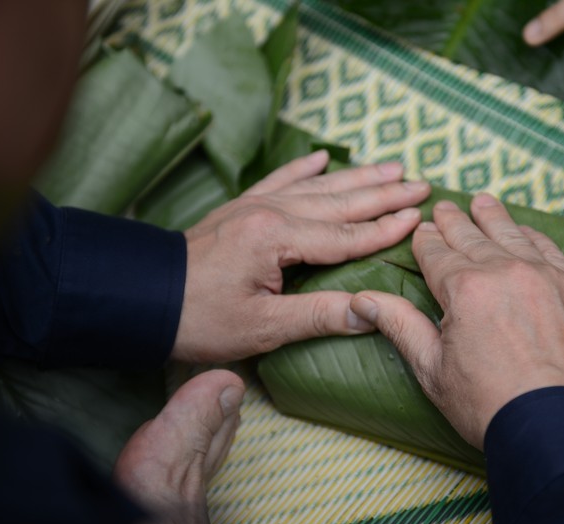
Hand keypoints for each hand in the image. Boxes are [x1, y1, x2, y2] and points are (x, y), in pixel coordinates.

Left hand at [171, 150, 430, 363]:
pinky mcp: (242, 206)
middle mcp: (271, 211)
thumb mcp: (262, 328)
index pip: (346, 235)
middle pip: (340, 201)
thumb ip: (320, 316)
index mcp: (278, 238)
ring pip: (317, 186)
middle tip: (421, 182)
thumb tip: (371, 311)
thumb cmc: (200, 318)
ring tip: (390, 166)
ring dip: (356, 176)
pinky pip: (280, 178)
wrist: (143, 295)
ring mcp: (255, 203)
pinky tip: (322, 156)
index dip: (385, 229)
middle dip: (383, 193)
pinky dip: (303, 167)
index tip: (418, 217)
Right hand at [350, 194, 563, 448]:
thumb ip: (399, 325)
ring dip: (493, 216)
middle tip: (443, 207)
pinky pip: (550, 249)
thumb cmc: (490, 405)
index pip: (437, 253)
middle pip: (472, 236)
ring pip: (512, 234)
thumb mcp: (431, 369)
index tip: (422, 231)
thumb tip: (362, 299)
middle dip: (453, 221)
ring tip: (482, 201)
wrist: (558, 428)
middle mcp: (505, 271)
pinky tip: (526, 231)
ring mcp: (544, 276)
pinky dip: (534, 236)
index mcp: (465, 289)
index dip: (426, 241)